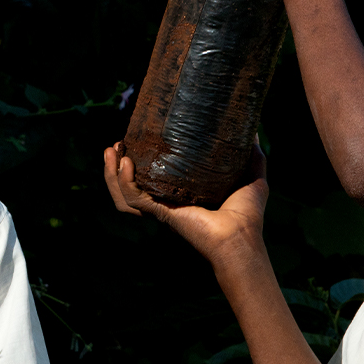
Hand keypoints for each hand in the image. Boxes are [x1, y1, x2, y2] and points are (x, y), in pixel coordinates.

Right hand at [103, 141, 269, 266]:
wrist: (242, 235)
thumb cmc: (248, 214)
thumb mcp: (251, 175)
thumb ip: (250, 153)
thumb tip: (252, 129)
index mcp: (180, 195)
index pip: (149, 179)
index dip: (137, 162)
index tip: (132, 141)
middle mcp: (165, 203)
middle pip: (128, 187)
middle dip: (115, 167)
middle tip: (114, 145)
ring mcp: (160, 210)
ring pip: (123, 194)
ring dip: (111, 174)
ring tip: (110, 151)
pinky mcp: (160, 213)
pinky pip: (132, 198)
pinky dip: (124, 182)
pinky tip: (126, 163)